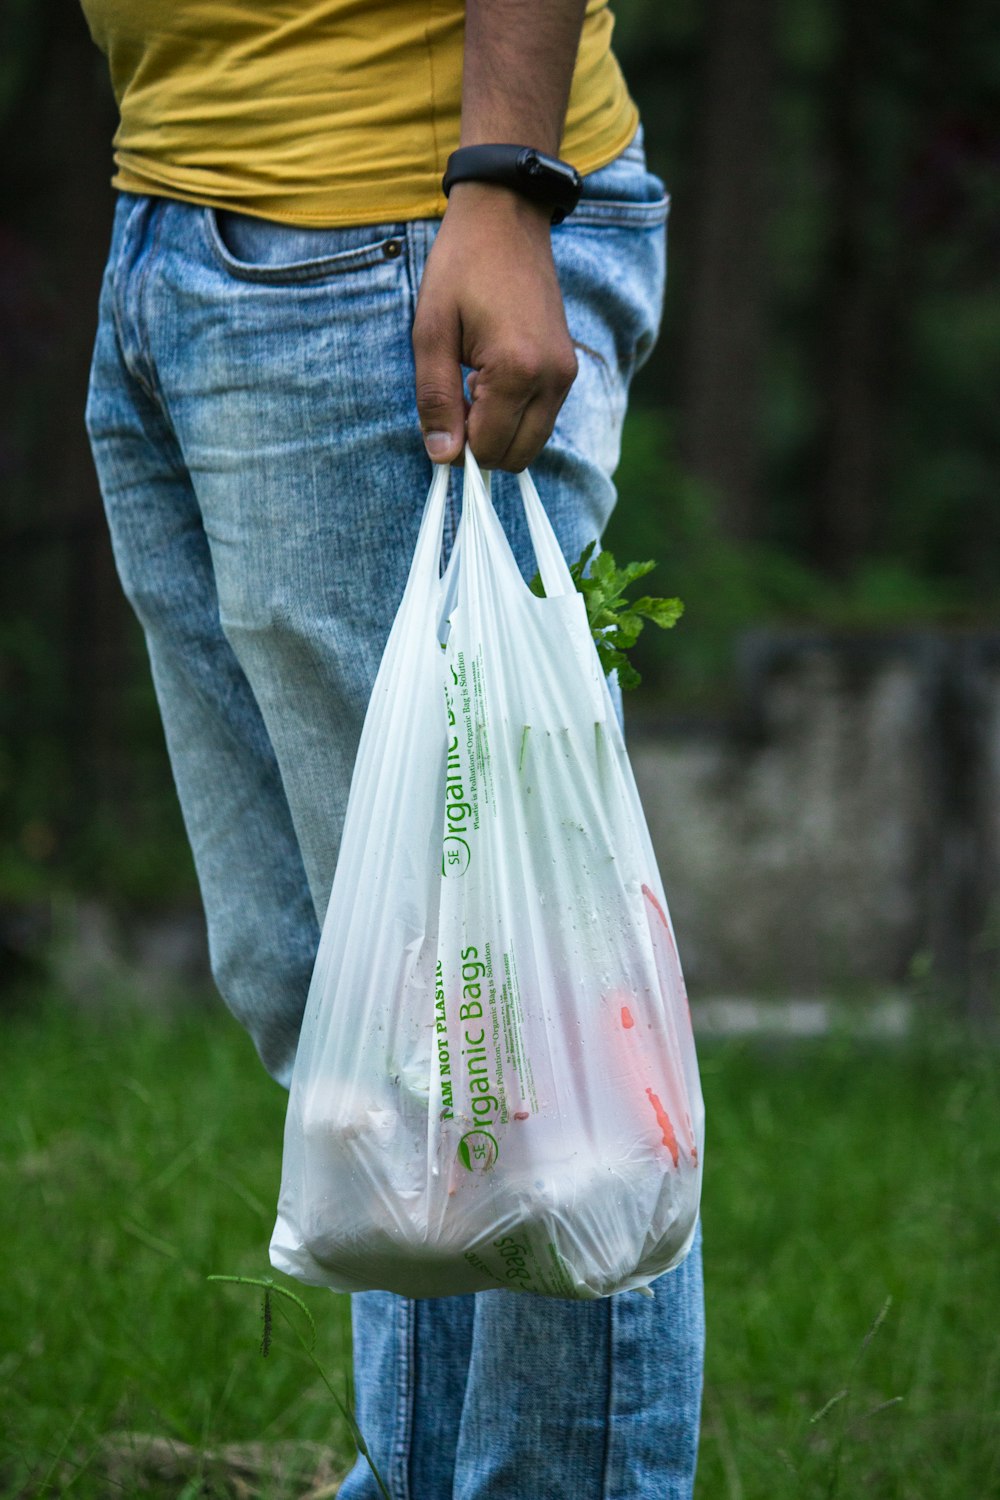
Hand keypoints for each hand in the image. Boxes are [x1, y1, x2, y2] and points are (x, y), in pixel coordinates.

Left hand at [412, 183, 577, 471]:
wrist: (506, 216)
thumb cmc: (461, 267)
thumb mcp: (431, 332)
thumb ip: (436, 398)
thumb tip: (443, 456)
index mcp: (518, 370)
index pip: (489, 448)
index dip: (458, 445)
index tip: (441, 412)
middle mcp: (553, 379)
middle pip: (517, 456)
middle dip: (482, 445)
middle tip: (456, 400)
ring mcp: (566, 374)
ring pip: (532, 442)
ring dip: (499, 432)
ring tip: (473, 385)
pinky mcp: (569, 368)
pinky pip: (543, 418)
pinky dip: (515, 416)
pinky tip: (492, 379)